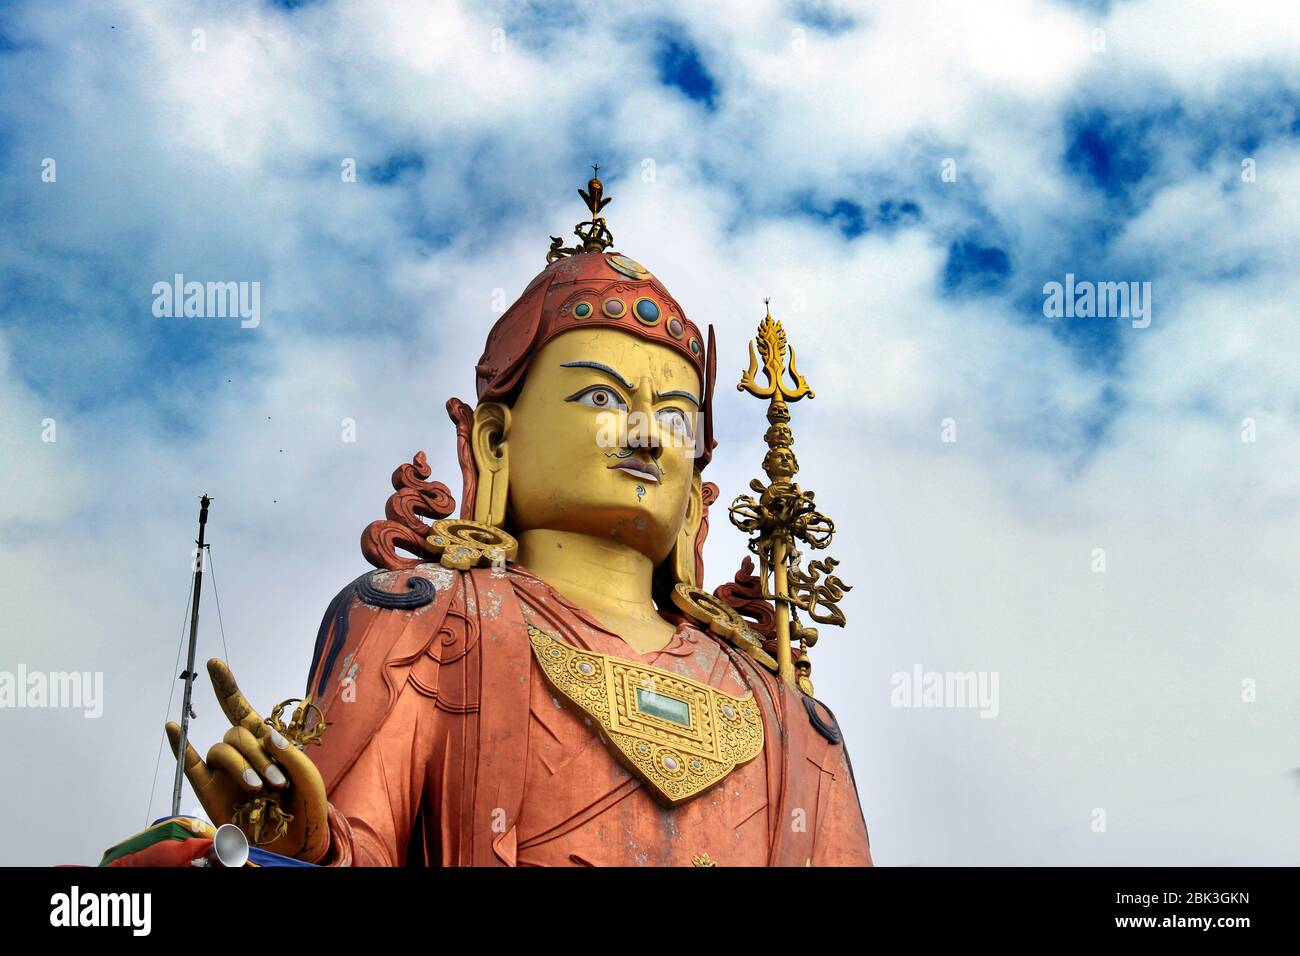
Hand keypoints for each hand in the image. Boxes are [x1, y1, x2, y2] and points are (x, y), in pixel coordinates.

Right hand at [165, 659, 330, 862]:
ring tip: (259, 790)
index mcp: (264, 742)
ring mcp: (223, 771)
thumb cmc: (304, 806)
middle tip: (276, 782)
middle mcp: (240, 752)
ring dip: (242, 765)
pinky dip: (180, 746)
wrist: (295, 843)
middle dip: (258, 754)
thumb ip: (290, 752)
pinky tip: (172, 728)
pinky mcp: (209, 791)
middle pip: (237, 733)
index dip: (227, 686)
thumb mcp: (308, 775)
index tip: (214, 663)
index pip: (241, 708)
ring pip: (222, 749)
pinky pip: (190, 764)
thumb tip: (266, 736)